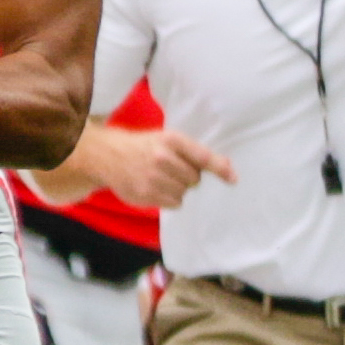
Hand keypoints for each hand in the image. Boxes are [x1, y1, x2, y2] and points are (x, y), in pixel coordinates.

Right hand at [88, 124, 236, 208]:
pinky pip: (174, 204)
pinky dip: (170, 199)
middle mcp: (162, 158)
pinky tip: (157, 188)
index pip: (202, 157)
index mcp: (171, 140)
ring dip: (179, 189)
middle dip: (189, 178)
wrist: (110, 156)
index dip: (220, 169)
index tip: (234, 179)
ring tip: (163, 179)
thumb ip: (197, 153)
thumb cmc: (146, 147)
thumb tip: (228, 168)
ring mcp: (152, 178)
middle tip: (174, 170)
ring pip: (184, 193)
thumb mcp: (169, 140)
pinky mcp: (146, 195)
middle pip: (195, 179)